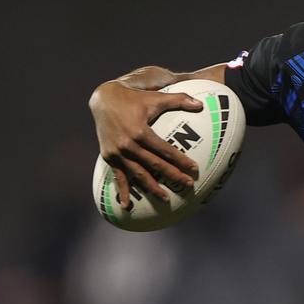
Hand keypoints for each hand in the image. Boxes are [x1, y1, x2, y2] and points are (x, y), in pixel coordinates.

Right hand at [89, 81, 201, 207]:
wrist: (103, 99)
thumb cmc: (133, 99)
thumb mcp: (156, 97)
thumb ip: (179, 100)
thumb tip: (200, 104)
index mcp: (140, 132)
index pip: (164, 150)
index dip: (180, 160)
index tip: (194, 169)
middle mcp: (127, 145)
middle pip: (154, 165)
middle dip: (172, 176)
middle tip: (188, 185)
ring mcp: (117, 153)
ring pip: (138, 174)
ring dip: (152, 188)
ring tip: (166, 199)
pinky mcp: (109, 157)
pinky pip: (118, 177)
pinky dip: (123, 192)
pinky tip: (127, 206)